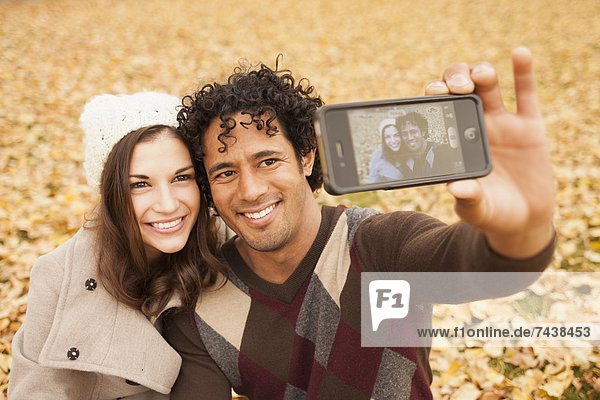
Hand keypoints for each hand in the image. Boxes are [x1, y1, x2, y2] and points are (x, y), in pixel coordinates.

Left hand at [425, 47, 554, 257]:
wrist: (523, 221)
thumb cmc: (490, 213)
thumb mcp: (476, 209)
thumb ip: (467, 198)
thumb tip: (457, 187)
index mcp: (453, 142)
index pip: (439, 111)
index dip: (434, 97)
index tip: (430, 93)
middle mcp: (474, 127)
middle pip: (460, 89)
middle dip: (454, 79)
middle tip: (454, 88)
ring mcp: (502, 125)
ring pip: (489, 87)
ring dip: (481, 73)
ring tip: (480, 76)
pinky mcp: (529, 127)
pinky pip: (526, 94)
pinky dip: (523, 71)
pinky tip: (519, 53)